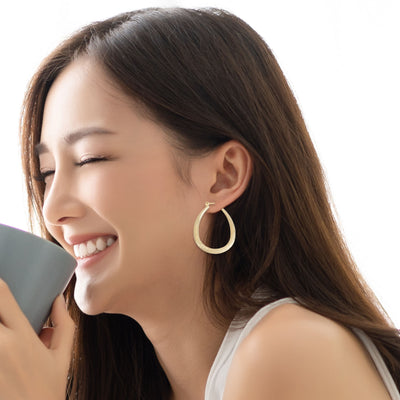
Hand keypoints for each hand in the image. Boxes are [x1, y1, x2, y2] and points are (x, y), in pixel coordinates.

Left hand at [0, 279, 74, 399]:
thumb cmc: (46, 391)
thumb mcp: (63, 357)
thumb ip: (64, 324)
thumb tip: (57, 299)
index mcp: (22, 337)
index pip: (2, 295)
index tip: (1, 281)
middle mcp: (0, 345)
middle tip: (0, 304)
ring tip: (2, 326)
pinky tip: (2, 346)